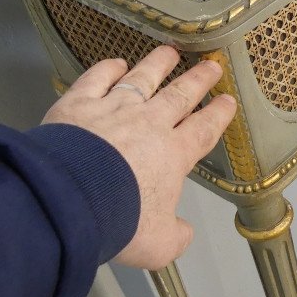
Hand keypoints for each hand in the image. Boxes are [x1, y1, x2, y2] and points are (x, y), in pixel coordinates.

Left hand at [41, 46, 235, 269]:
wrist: (69, 200)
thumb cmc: (119, 220)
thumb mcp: (157, 244)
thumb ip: (175, 237)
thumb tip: (183, 233)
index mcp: (173, 155)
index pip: (202, 129)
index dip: (218, 114)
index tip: (228, 100)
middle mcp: (149, 124)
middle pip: (179, 95)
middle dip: (198, 80)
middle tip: (211, 65)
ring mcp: (114, 108)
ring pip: (142, 78)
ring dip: (158, 64)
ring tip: (170, 52)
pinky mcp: (79, 103)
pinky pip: (97, 79)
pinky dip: (108, 68)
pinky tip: (116, 62)